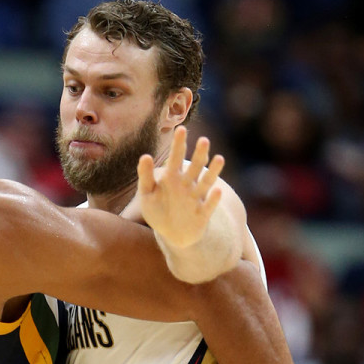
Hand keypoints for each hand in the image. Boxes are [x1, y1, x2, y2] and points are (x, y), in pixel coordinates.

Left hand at [137, 126, 225, 248]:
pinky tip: (217, 191)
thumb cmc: (158, 211)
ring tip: (219, 158)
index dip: (179, 145)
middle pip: (195, 167)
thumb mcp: (147, 194)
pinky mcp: (202, 215)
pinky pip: (208, 206)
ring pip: (206, 183)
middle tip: (203, 140)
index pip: (176, 158)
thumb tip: (144, 156)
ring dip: (212, 171)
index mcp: (172, 178)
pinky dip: (212, 199)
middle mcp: (187, 186)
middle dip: (199, 155)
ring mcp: (196, 199)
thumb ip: (145, 177)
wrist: (173, 234)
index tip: (181, 129)